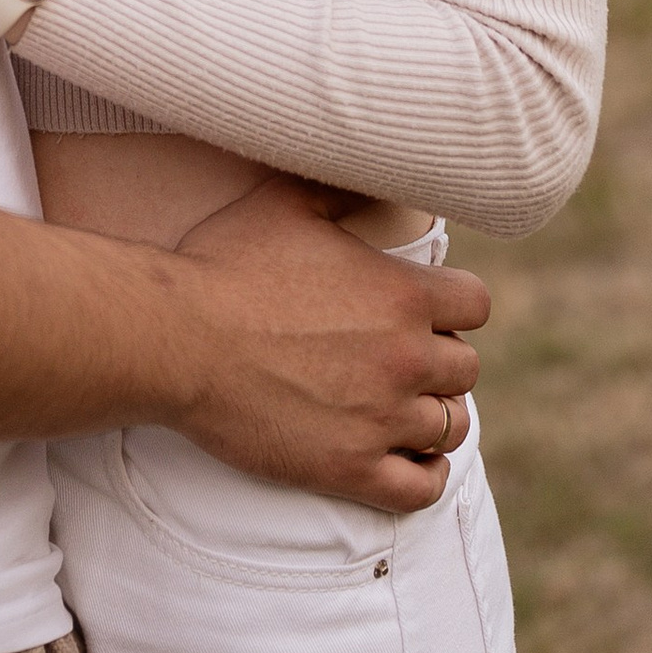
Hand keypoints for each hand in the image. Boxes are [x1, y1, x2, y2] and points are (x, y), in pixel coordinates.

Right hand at [168, 180, 488, 506]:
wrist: (176, 338)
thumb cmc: (224, 263)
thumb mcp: (286, 203)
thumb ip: (343, 186)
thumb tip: (372, 163)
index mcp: (400, 294)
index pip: (475, 305)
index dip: (454, 307)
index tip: (427, 311)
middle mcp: (404, 358)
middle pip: (466, 368)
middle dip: (441, 361)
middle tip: (403, 358)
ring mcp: (381, 419)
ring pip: (452, 427)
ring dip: (434, 415)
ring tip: (407, 408)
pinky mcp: (350, 469)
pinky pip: (422, 488)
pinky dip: (426, 476)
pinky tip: (411, 460)